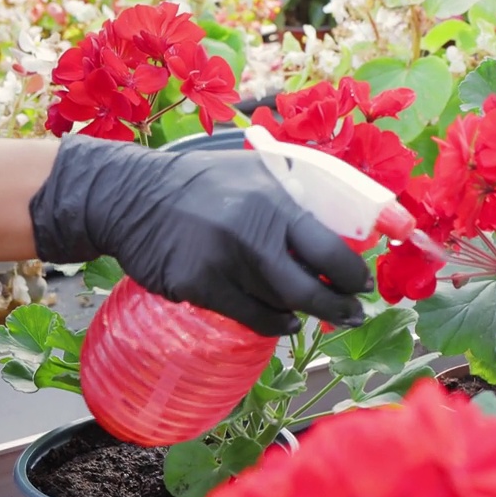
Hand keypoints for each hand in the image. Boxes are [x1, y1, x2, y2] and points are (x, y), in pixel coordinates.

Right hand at [29, 136, 372, 335]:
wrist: (132, 197)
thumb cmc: (204, 183)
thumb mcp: (257, 173)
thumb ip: (296, 199)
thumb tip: (344, 229)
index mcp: (274, 201)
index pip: (329, 248)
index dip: (352, 274)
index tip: (364, 284)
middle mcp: (251, 234)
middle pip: (308, 288)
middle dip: (339, 307)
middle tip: (354, 314)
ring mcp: (223, 264)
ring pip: (280, 305)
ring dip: (303, 312)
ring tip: (318, 312)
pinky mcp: (199, 287)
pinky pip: (249, 317)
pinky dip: (273, 323)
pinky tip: (284, 321)